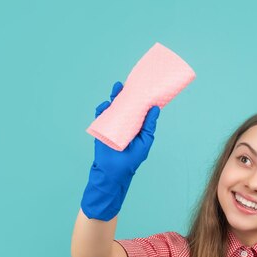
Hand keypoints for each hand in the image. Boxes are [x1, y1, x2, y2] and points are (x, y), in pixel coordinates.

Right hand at [81, 81, 159, 220]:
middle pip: (124, 105)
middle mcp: (124, 122)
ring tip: (117, 89)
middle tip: (126, 85)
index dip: (139, 98)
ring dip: (113, 97)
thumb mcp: (145, 141)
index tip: (143, 87)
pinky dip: (102, 109)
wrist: (114, 172)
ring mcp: (112, 124)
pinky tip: (106, 105)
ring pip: (112, 107)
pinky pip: (100, 116)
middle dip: (124, 94)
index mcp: (135, 125)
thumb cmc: (132, 158)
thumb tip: (156, 108)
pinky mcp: (101, 128)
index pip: (137, 109)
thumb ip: (149, 125)